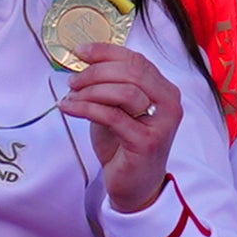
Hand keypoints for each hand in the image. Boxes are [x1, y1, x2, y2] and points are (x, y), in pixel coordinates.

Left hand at [60, 40, 180, 218]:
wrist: (133, 184)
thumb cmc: (123, 143)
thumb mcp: (116, 107)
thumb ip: (109, 85)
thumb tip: (83, 61)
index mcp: (164, 90)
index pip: (136, 60)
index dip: (106, 52)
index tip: (80, 52)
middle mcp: (169, 103)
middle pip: (131, 72)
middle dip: (95, 72)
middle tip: (73, 81)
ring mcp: (161, 123)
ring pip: (124, 92)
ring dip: (90, 90)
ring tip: (71, 97)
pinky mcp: (146, 142)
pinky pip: (112, 116)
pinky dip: (85, 108)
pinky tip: (68, 108)